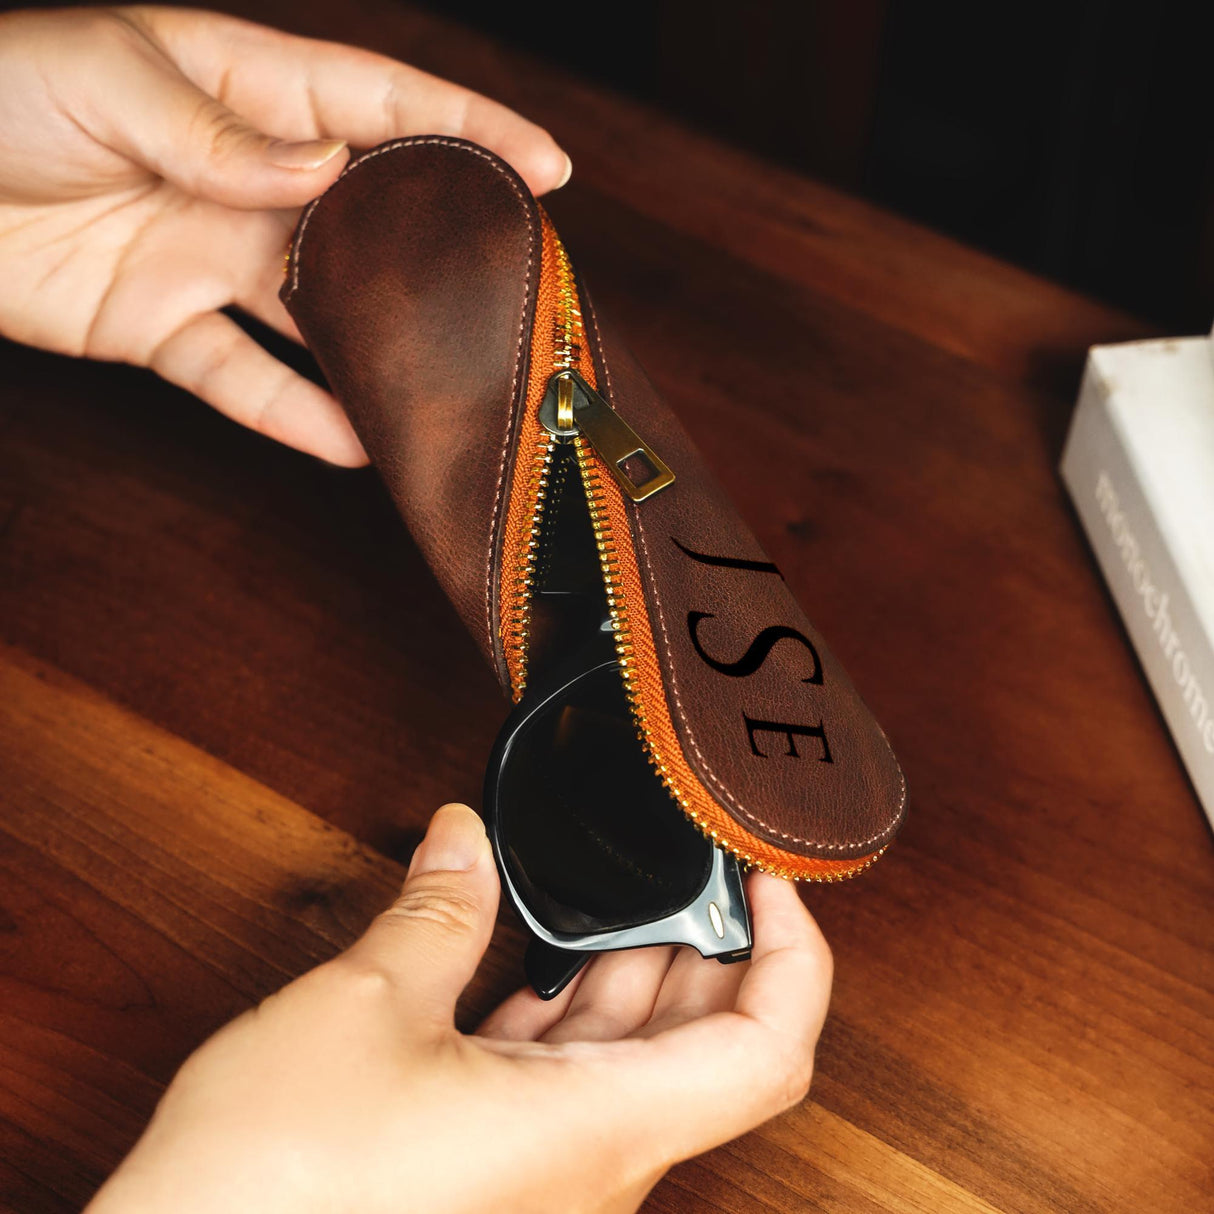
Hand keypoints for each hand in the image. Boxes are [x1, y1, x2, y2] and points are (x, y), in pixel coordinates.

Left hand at [0, 7, 569, 464]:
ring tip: (451, 384)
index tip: (545, 167)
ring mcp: (211, 256)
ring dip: (381, 349)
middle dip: (445, 249)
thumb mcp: (104, 77)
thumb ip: (217, 131)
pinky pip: (245, 377)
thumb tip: (324, 172)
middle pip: (370, 219)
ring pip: (322, 312)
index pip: (376, 105)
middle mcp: (244, 177)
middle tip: (518, 288)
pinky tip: (354, 441)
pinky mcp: (166, 325)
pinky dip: (295, 413)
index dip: (466, 130)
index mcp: (241, 90)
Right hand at [87, 804, 832, 1213]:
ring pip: (627, 1064)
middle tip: (673, 869)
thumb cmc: (272, 1192)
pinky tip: (518, 967)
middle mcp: (591, 1166)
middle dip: (699, 946)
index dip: (796, 953)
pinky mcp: (491, 1177)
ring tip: (596, 901)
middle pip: (705, 1047)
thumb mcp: (364, 1004)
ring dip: (622, 976)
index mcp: (599, 1127)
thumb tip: (460, 836)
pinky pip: (561, 1088)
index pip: (770, 1048)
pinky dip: (557, 1018)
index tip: (768, 881)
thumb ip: (436, 908)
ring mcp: (543, 1178)